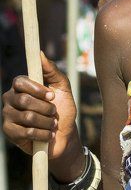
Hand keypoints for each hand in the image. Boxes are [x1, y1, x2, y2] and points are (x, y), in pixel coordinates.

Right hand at [2, 53, 80, 172]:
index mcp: (21, 86)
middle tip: (54, 113)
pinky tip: (48, 135)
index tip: (51, 96)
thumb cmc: (63, 109)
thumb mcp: (63, 88)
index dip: (37, 89)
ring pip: (27, 117)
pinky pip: (26, 132)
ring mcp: (7, 116)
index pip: (20, 82)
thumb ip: (53, 71)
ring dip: (46, 122)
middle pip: (25, 100)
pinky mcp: (9, 133)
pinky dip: (43, 134)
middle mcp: (10, 99)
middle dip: (46, 108)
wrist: (64, 135)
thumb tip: (40, 54)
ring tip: (52, 124)